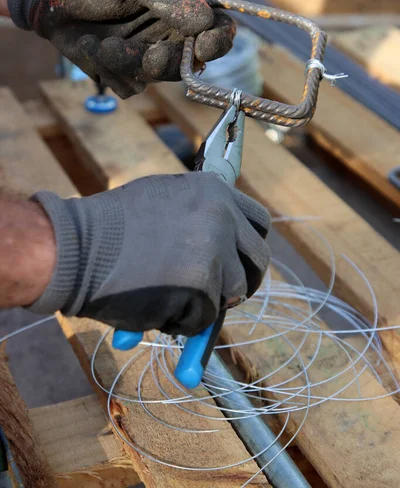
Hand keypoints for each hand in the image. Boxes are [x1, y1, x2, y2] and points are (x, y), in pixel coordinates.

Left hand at [5, 0, 235, 97]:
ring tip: (102, 43)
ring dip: (128, 64)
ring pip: (155, 79)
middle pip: (190, 64)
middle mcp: (170, 34)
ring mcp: (147, 56)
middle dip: (168, 63)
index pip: (218, 28)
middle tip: (150, 55)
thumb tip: (205, 20)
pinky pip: (128, 86)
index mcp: (182, 6)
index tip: (203, 47)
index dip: (218, 42)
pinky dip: (108, 70)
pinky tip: (91, 47)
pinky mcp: (124, 73)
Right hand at [29, 174, 269, 336]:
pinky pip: (205, 319)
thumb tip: (225, 247)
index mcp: (214, 190)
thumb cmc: (112, 227)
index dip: (248, 248)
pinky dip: (182, 321)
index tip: (238, 263)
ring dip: (205, 302)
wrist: (75, 247)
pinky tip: (152, 304)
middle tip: (221, 293)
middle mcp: (222, 216)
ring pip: (232, 293)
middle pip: (258, 261)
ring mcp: (213, 253)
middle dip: (240, 281)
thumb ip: (200, 216)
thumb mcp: (166, 200)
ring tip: (167, 293)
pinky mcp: (201, 289)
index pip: (260, 222)